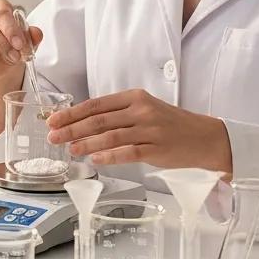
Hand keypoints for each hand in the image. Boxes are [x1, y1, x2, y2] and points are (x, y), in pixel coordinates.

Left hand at [45, 89, 232, 174]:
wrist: (204, 137)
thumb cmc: (170, 124)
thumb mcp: (144, 109)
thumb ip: (118, 114)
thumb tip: (83, 123)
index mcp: (134, 97)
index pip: (96, 104)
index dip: (72, 113)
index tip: (54, 120)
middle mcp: (140, 110)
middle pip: (98, 119)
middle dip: (72, 128)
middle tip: (54, 136)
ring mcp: (149, 130)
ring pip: (110, 136)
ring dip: (86, 143)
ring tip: (70, 149)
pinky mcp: (157, 149)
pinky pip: (128, 152)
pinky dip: (109, 156)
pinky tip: (96, 160)